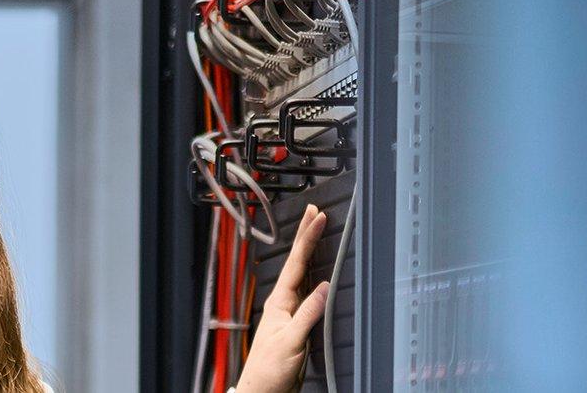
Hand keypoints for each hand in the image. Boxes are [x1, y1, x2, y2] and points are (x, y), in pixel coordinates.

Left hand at [235, 204, 331, 392]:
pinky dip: (313, 274)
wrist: (263, 390)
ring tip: (314, 231)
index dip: (308, 239)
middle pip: (297, 262)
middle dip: (305, 236)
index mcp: (280, 302)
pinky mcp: (296, 323)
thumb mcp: (291, 341)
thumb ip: (308, 314)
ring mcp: (289, 312)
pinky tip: (317, 271)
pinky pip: (307, 291)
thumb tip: (324, 288)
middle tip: (314, 212)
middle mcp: (283, 303)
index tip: (318, 217)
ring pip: (301, 273)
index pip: (297, 263)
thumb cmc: (269, 370)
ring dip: (309, 251)